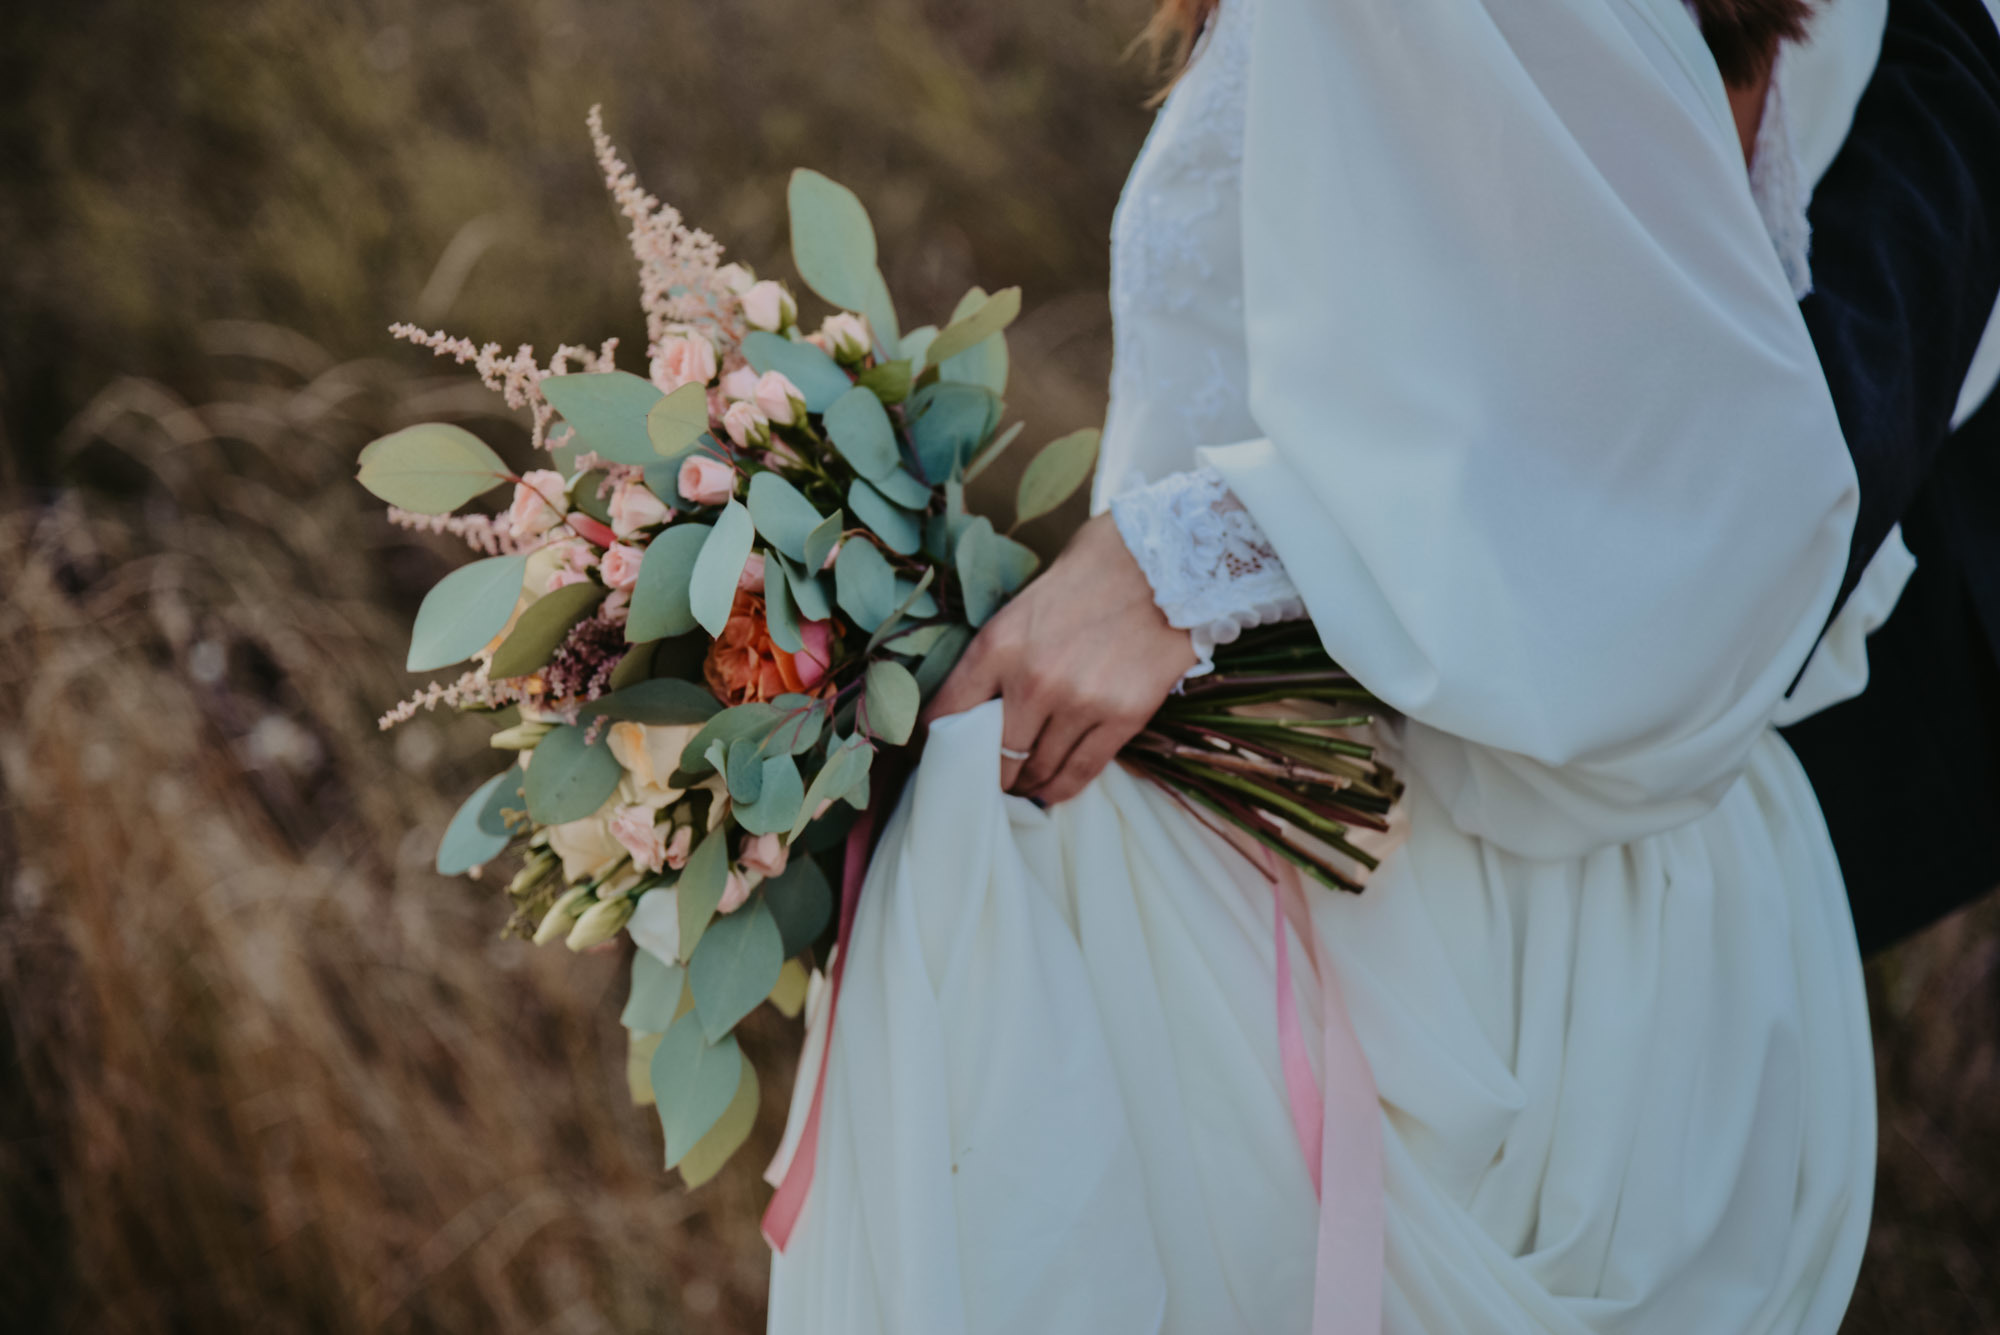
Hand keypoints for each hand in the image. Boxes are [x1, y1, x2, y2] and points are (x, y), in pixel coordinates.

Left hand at [922, 511, 1197, 803]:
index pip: (948, 714)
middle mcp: (1034, 679)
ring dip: (1026, 783)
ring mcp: (1081, 702)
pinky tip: (1052, 789)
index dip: (939, 743)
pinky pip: (1082, 771)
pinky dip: (1062, 787)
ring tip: (1023, 783)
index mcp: (999, 644)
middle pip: (994, 755)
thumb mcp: (1024, 603)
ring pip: (1038, 769)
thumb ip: (1000, 654)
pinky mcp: (1123, 717)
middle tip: (990, 778)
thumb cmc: (1090, 574)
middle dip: (989, 773)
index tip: (944, 754)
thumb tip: (977, 704)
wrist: (1163, 562)